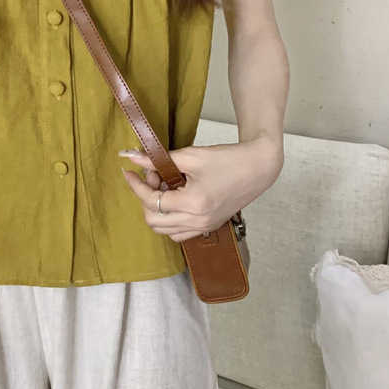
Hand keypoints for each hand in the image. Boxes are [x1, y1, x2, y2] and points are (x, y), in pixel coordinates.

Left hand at [119, 137, 282, 242]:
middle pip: (153, 221)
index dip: (136, 186)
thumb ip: (158, 160)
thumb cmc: (229, 159)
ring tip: (165, 187)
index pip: (152, 202)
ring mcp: (204, 227)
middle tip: (153, 176)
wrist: (258, 167)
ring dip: (157, 210)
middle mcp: (198, 221)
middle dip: (145, 198)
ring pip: (164, 230)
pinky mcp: (208, 227)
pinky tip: (176, 198)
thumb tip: (132, 157)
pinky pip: (179, 232)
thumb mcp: (190, 156)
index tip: (129, 172)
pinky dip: (170, 218)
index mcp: (194, 203)